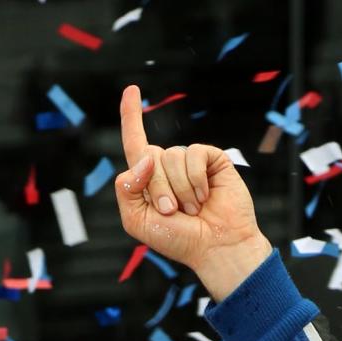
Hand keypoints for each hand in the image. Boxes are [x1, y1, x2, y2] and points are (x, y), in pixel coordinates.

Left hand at [114, 84, 271, 300]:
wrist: (215, 248)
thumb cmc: (178, 240)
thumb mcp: (137, 221)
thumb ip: (126, 189)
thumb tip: (146, 157)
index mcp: (148, 180)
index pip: (136, 143)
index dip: (131, 117)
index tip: (131, 91)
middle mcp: (168, 167)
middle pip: (149, 156)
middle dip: (157, 188)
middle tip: (172, 212)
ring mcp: (191, 163)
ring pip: (172, 156)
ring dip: (180, 189)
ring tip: (192, 209)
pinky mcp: (212, 160)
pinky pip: (194, 154)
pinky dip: (196, 179)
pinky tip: (205, 196)